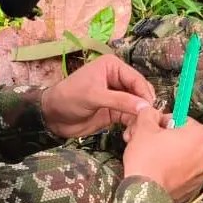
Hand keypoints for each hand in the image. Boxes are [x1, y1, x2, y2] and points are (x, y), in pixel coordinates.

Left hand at [40, 55, 155, 138]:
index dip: (144, 94)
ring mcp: (117, 97)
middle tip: (146, 123)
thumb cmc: (69, 98)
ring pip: (137, 107)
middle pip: (140, 93)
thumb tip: (145, 107)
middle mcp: (118, 79)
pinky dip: (132, 126)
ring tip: (135, 131)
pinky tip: (129, 134)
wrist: (53, 117)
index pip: (136, 79)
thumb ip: (120, 101)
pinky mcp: (115, 112)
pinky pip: (130, 118)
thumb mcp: (94, 96)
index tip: (150, 109)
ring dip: (138, 120)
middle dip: (143, 108)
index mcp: (113, 67)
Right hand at [123, 107, 202, 202]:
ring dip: (171, 153)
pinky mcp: (197, 186)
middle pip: (186, 137)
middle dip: (168, 138)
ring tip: (153, 156)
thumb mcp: (144, 129)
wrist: (146, 195)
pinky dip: (175, 168)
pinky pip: (186, 170)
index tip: (155, 128)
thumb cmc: (148, 162)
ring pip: (186, 154)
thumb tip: (149, 111)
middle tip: (151, 142)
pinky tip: (160, 169)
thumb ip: (148, 114)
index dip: (164, 122)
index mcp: (202, 135)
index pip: (182, 119)